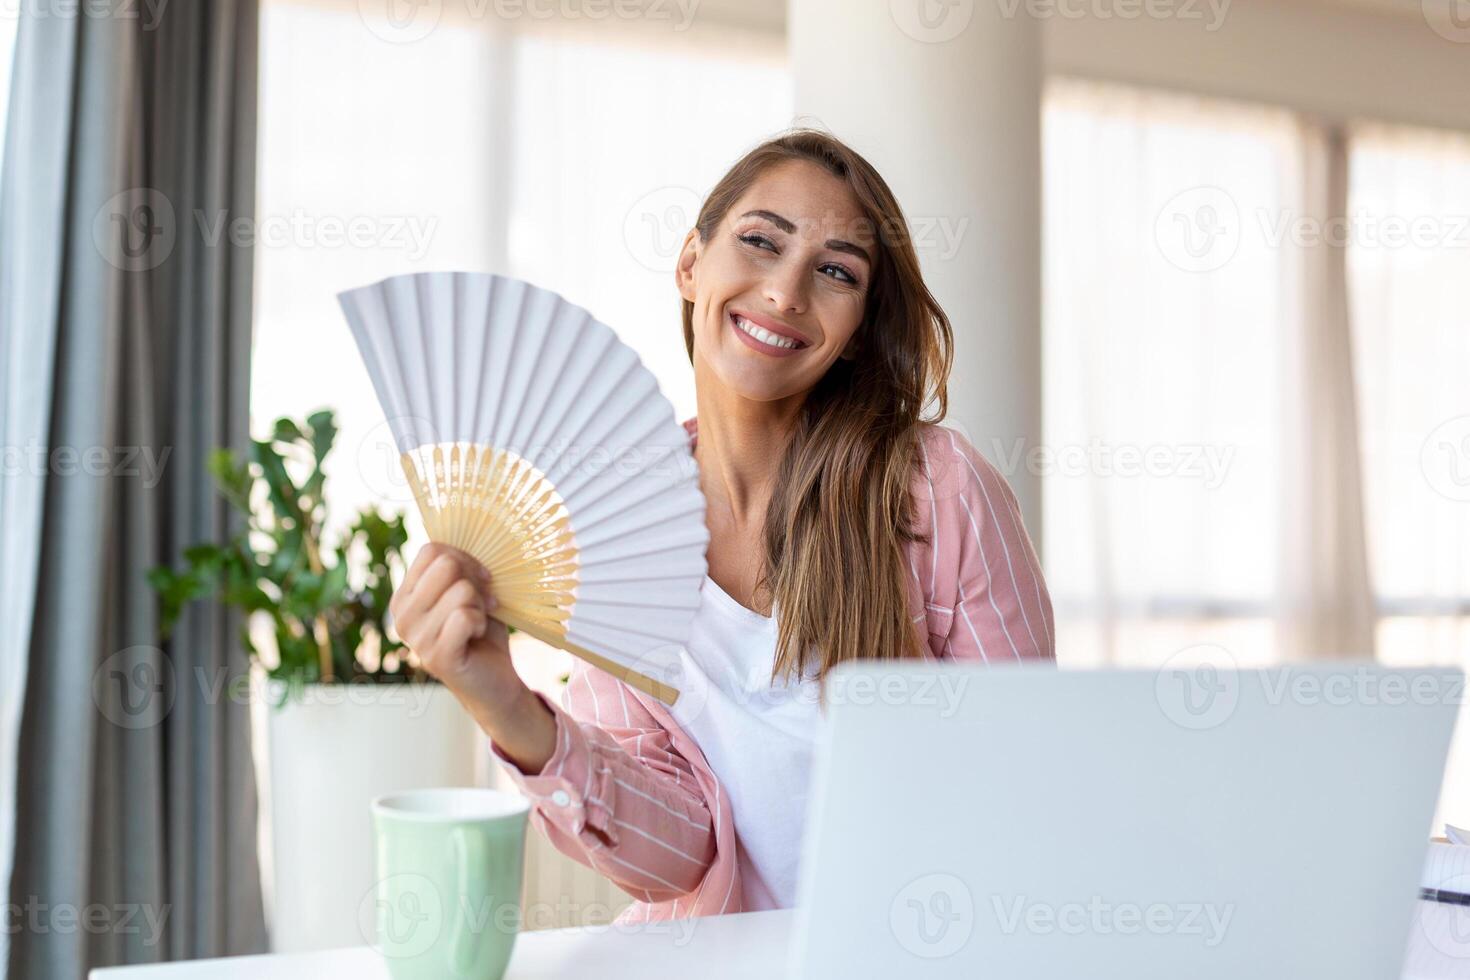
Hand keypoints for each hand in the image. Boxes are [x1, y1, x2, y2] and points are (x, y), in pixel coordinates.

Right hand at [389, 543, 555, 771]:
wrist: (495, 681)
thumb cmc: (482, 632)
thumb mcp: (467, 591)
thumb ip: (457, 566)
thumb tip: (468, 525)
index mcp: (405, 595)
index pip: (432, 549)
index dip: (466, 558)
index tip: (480, 580)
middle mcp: (402, 615)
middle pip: (447, 564)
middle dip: (476, 580)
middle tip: (482, 604)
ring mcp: (416, 638)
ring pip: (460, 590)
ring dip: (480, 605)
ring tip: (478, 624)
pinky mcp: (436, 656)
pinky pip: (465, 616)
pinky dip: (481, 623)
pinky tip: (477, 637)